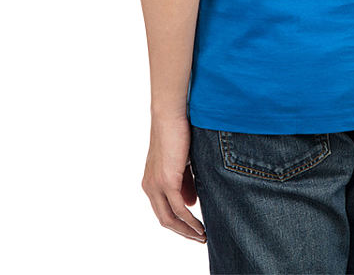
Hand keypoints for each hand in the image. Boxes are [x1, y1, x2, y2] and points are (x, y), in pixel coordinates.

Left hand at [141, 115, 206, 241]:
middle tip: (200, 237)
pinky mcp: (166, 181)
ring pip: (170, 219)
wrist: (170, 114)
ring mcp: (156, 185)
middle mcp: (150, 186)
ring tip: (203, 236)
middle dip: (183, 232)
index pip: (163, 210)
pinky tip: (201, 226)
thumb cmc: (178, 132)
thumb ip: (185, 183)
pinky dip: (190, 221)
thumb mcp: (182, 162)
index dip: (179, 222)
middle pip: (165, 219)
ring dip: (187, 231)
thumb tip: (190, 204)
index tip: (195, 228)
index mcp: (152, 181)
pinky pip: (178, 209)